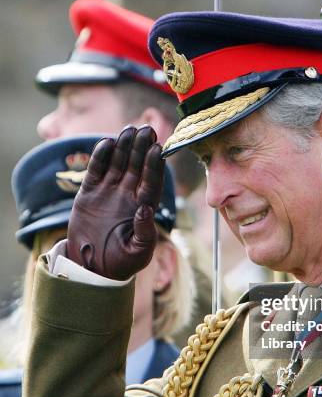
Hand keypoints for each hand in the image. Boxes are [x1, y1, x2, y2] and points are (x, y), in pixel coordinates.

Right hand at [67, 126, 163, 279]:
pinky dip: (100, 157)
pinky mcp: (90, 193)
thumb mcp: (138, 253)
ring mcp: (109, 192)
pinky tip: (106, 142)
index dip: (154, 165)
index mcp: (144, 207)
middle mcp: (129, 195)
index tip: (157, 148)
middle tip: (145, 129)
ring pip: (118, 164)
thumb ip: (145, 233)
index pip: (152, 181)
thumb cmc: (121, 263)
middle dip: (141, 148)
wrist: (92, 268)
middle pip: (137, 166)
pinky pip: (96, 171)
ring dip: (123, 147)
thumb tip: (146, 210)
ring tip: (128, 130)